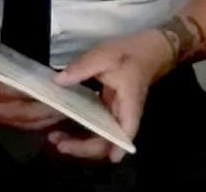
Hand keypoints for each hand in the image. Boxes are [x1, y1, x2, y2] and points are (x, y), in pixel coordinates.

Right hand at [0, 34, 66, 130]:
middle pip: (23, 114)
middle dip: (47, 110)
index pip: (9, 94)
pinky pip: (19, 123)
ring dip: (46, 119)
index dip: (31, 91)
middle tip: (73, 102)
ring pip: (23, 122)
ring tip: (71, 111)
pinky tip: (54, 117)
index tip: (53, 86)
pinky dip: (37, 122)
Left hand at [50, 29, 174, 162]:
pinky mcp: (110, 108)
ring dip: (80, 142)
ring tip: (56, 137)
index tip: (111, 158)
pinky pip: (97, 125)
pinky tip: (64, 123)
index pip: (127, 129)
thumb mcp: (105, 54)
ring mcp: (117, 113)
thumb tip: (58, 81)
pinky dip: (81, 128)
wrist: (150, 48)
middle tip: (58, 142)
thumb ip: (82, 67)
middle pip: (109, 140)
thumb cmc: (132, 52)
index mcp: (129, 101)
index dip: (118, 145)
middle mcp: (124, 112)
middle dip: (84, 147)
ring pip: (101, 136)